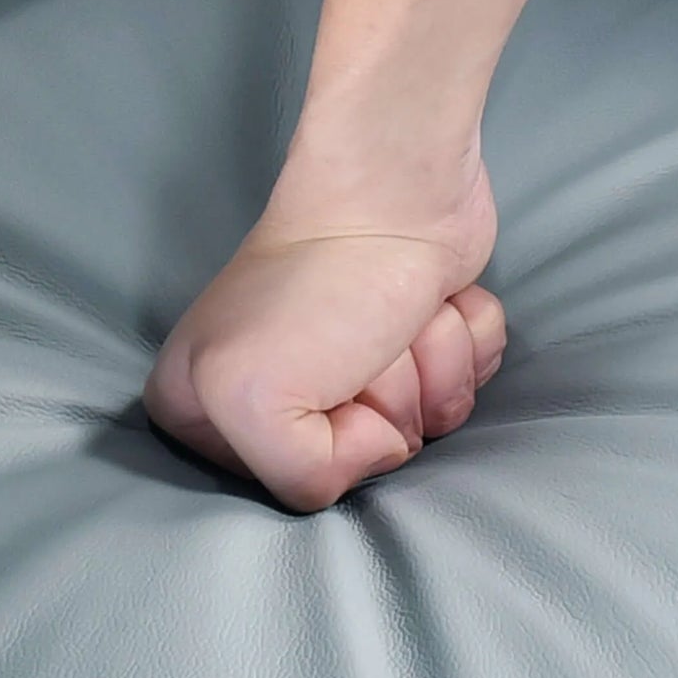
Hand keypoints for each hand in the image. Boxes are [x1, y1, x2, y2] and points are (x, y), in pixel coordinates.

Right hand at [141, 162, 507, 511]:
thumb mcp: (251, 402)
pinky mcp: (416, 334)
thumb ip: (297, 477)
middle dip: (388, 399)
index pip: (296, 489)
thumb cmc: (320, 283)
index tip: (320, 384)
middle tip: (359, 342)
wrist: (392, 188)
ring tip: (393, 315)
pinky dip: (466, 341)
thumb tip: (383, 451)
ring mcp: (349, 363)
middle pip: (371, 455)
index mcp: (206, 408)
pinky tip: (433, 299)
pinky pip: (470, 378)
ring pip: (430, 420)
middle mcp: (272, 389)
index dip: (330, 445)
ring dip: (431, 367)